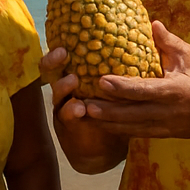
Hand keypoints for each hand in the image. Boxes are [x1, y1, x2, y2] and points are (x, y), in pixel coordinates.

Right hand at [40, 46, 126, 165]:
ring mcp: (63, 108)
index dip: (61, 48)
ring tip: (73, 80)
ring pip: (57, 94)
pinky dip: (72, 111)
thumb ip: (116, 71)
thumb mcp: (112, 89)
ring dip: (63, 86)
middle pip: (50, 72)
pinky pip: (67, 116)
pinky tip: (80, 108)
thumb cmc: (110, 111)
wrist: (102, 148)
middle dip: (53, 62)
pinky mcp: (67, 126)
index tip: (66, 41)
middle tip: (63, 54)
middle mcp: (64, 91)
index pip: (63, 58)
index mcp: (74, 77)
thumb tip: (138, 44)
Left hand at [79, 21, 189, 140]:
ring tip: (83, 116)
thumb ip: (170, 42)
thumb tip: (153, 23)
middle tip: (82, 104)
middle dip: (105, 111)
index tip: (102, 81)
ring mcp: (162, 125)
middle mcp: (165, 111)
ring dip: (106, 123)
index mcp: (173, 91)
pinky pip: (134, 132)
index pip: (144, 90)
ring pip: (129, 127)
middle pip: (130, 114)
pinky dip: (116, 129)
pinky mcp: (160, 134)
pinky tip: (100, 124)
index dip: (122, 87)